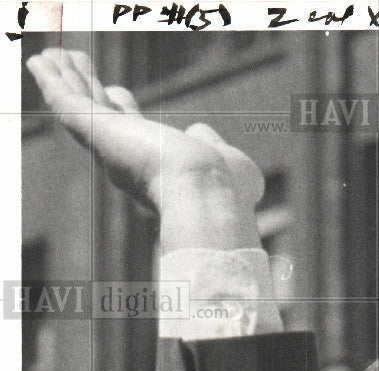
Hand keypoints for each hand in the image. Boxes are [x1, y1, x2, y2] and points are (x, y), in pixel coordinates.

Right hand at [26, 49, 264, 250]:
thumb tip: (201, 134)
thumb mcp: (224, 159)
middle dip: (87, 90)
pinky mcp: (98, 133)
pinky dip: (51, 82)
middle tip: (72, 64)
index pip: (136, 130)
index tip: (117, 93)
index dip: (125, 109)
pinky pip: (67, 103)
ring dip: (64, 79)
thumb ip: (210, 144)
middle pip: (101, 115)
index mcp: (158, 163)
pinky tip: (39, 60)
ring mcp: (111, 147)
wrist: (209, 194)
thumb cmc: (225, 187)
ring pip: (80, 107)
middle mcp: (129, 158)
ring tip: (49, 54)